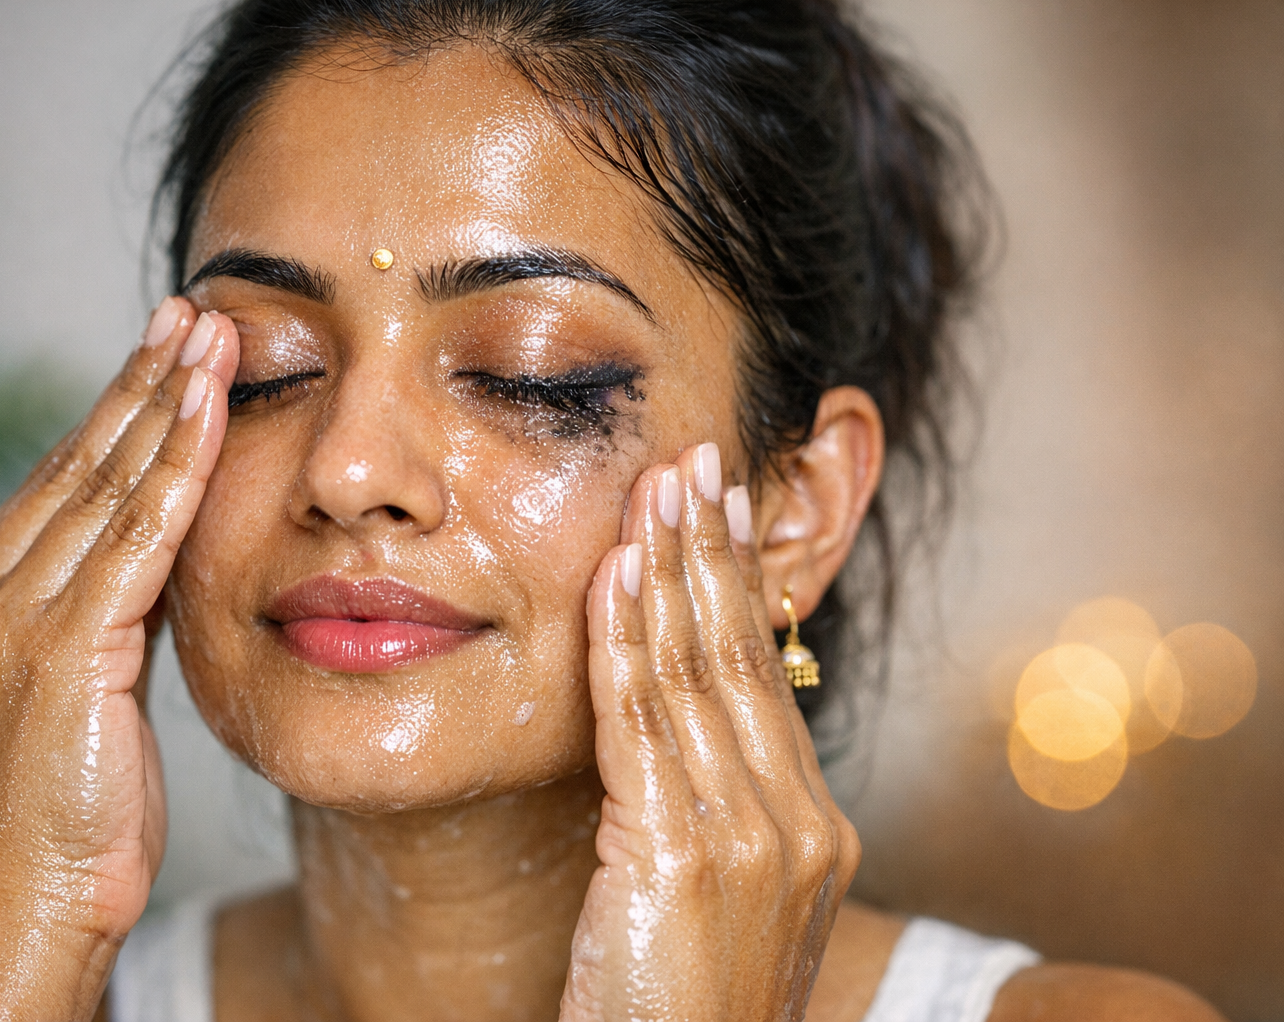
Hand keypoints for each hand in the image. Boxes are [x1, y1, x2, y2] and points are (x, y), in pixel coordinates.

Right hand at [0, 299, 237, 1019]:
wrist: (24, 909)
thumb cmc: (61, 819)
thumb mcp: (73, 698)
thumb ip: (99, 620)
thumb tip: (152, 558)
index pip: (55, 486)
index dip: (114, 414)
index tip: (162, 355)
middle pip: (76, 465)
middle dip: (142, 382)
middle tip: (192, 311)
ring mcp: (7, 619)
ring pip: (104, 485)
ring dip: (167, 400)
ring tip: (213, 333)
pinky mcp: (57, 648)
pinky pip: (135, 536)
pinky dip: (179, 465)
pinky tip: (212, 409)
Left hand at [561, 443, 859, 1021]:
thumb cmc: (680, 1013)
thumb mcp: (718, 903)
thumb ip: (712, 816)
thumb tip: (675, 735)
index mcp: (811, 832)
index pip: (764, 682)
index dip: (740, 586)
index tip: (723, 509)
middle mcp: (796, 825)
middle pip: (742, 659)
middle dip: (714, 550)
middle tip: (698, 461)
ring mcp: (749, 840)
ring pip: (697, 673)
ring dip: (670, 569)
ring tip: (655, 488)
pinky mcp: (681, 857)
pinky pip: (644, 721)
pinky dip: (626, 637)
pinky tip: (615, 572)